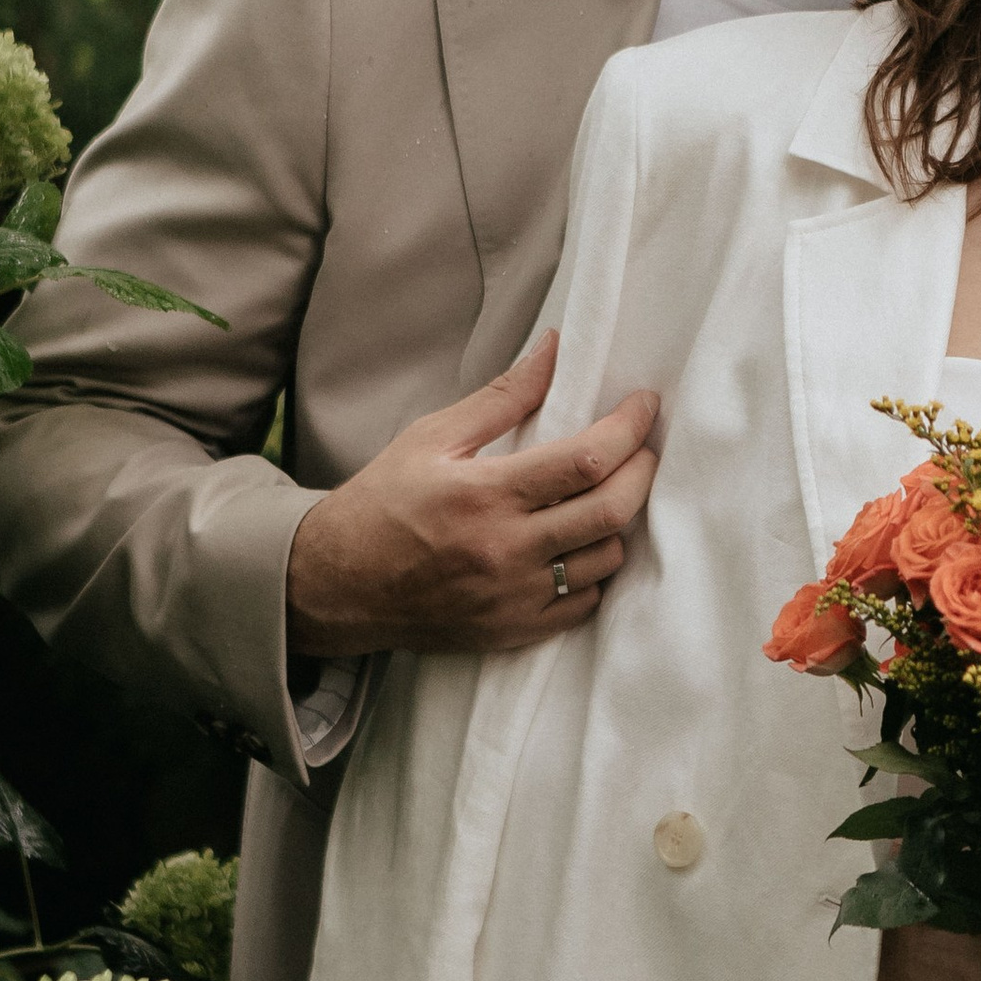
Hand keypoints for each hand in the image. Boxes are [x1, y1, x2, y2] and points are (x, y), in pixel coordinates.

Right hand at [284, 334, 658, 663]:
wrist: (335, 586)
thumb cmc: (380, 504)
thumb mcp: (431, 437)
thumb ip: (501, 396)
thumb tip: (554, 348)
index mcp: (485, 494)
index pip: (586, 461)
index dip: (629, 428)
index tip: (645, 405)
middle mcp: (506, 550)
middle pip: (612, 511)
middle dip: (643, 470)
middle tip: (643, 447)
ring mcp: (513, 597)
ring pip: (606, 559)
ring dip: (619, 522)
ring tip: (607, 494)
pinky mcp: (512, 632)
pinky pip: (584, 605)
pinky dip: (594, 572)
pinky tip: (580, 546)